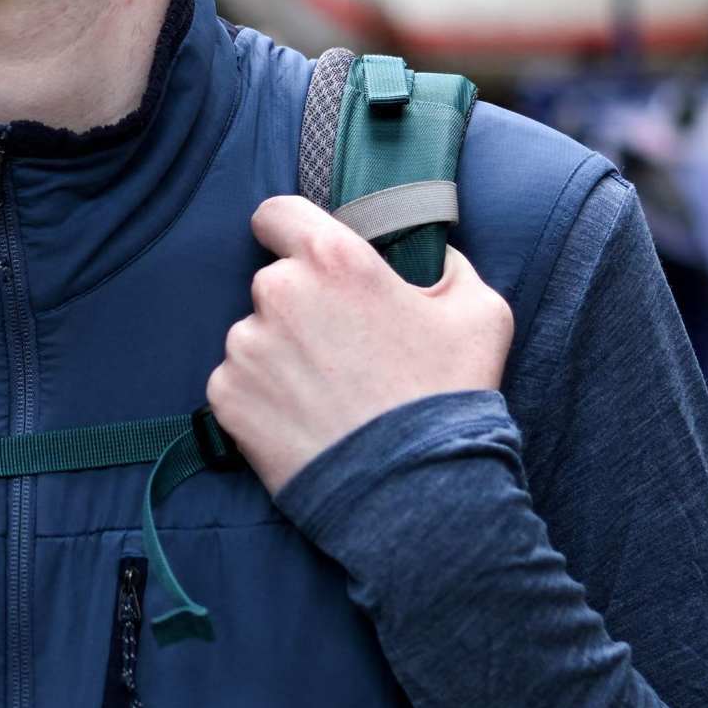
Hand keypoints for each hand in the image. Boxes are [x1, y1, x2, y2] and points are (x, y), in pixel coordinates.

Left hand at [206, 198, 512, 495]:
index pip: (277, 213)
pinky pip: (238, 382)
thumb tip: (433, 256)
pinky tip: (304, 420)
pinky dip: (262, 397)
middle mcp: (278, 293)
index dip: (288, 231)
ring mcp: (246, 347)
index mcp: (333, 259)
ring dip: (280, 354)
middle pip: (274, 283)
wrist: (411, 493)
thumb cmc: (447, 396)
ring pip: (254, 336)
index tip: (303, 256)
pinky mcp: (226, 397)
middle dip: (300, 307)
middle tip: (341, 348)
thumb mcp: (480, 312)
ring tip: (326, 395)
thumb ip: (448, 266)